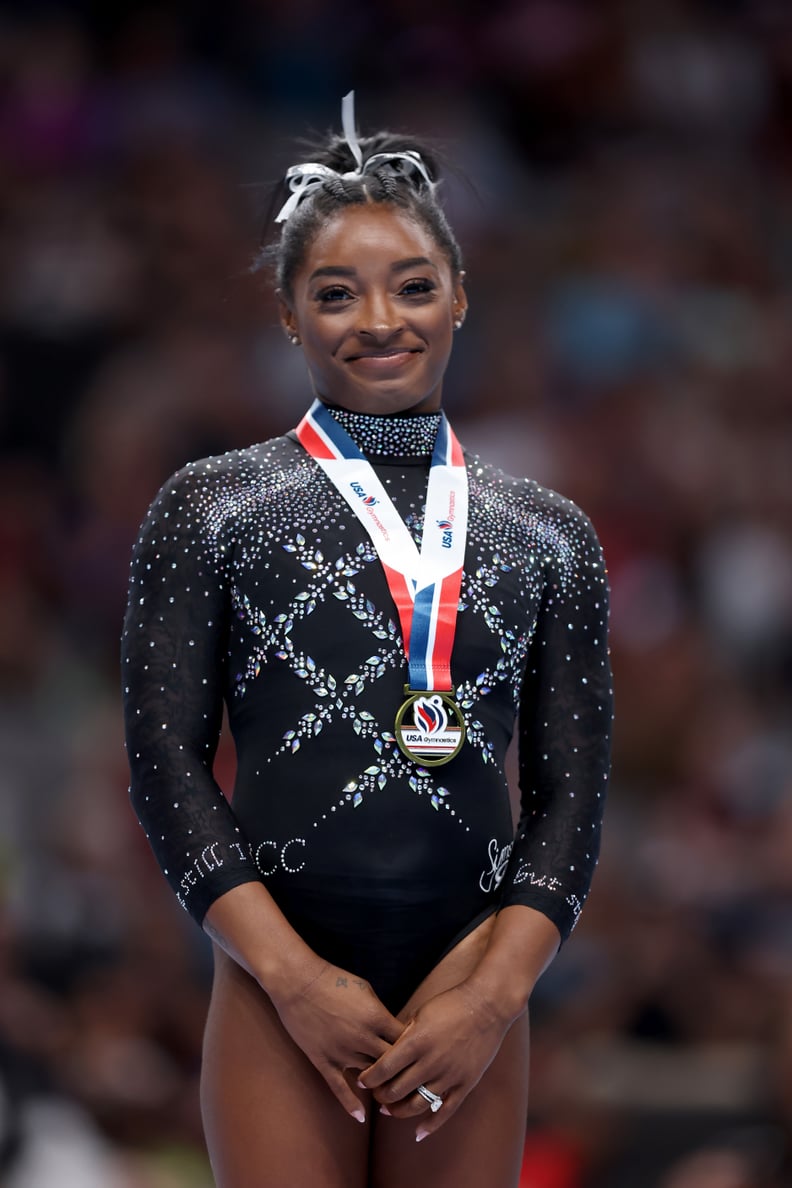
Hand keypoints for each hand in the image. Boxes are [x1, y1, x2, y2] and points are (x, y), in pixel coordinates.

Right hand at [268, 959, 403, 1121]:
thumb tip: (392, 1029)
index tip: (419, 1055)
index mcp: (377, 1017)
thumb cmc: (334, 980)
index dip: (414, 1049)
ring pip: (370, 1077)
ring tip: (392, 1095)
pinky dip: (350, 1103)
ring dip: (381, 1085)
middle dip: (403, 1071)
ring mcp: (343, 1052)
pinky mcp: (324, 1061)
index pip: (405, 1041)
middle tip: (410, 1080)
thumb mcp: (366, 990)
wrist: (298, 982)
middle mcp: (363, 1038)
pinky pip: (339, 1087)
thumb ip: (380, 1013)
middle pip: (392, 1063)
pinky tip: (360, 1117)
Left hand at [357, 980, 512, 1139]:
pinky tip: (418, 1134)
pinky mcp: (465, 1084)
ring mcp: (449, 1076)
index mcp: (415, 1041)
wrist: (488, 1005)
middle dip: (381, 1096)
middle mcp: (430, 1062)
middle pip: (396, 1090)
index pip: (383, 1069)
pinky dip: (430, 1126)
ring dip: (398, 1111)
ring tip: (389, 1110)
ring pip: (417, 1105)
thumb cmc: (451, 1004)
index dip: (369, 1078)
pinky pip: (445, 1111)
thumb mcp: (421, 1013)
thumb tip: (385, 1051)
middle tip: (376, 1094)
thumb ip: (403, 1034)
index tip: (361, 1080)